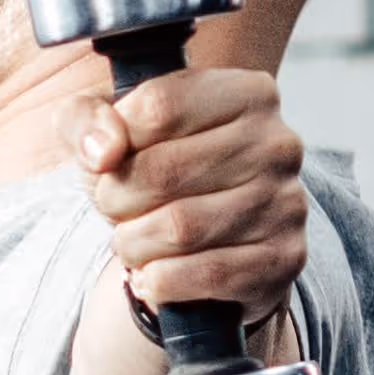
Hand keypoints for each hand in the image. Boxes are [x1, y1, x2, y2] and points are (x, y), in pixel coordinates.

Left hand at [79, 62, 305, 347]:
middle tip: (115, 208)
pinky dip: (161, 281)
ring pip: (180, 228)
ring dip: (135, 244)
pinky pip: (205, 274)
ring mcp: (287, 203)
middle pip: (164, 171)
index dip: (116, 141)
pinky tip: (154, 274)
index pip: (158, 107)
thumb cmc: (158, 174)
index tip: (112, 158)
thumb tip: (104, 150)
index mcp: (247, 93)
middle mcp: (278, 143)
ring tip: (133, 241)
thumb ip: (86, 120)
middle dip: (117, 199)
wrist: (206, 246)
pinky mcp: (284, 260)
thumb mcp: (109, 130)